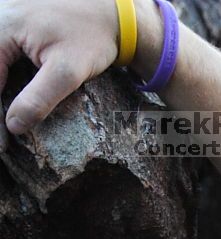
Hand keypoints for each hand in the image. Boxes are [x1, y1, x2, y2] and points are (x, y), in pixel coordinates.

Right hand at [0, 0, 121, 147]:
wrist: (110, 12)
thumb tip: (13, 126)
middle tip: (5, 137)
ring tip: (8, 120)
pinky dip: (5, 76)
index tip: (2, 144)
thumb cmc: (91, 38)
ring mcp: (4, 15)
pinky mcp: (13, 21)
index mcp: (3, 26)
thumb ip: (39, 100)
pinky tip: (12, 98)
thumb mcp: (68, 73)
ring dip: (2, 91)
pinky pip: (3, 54)